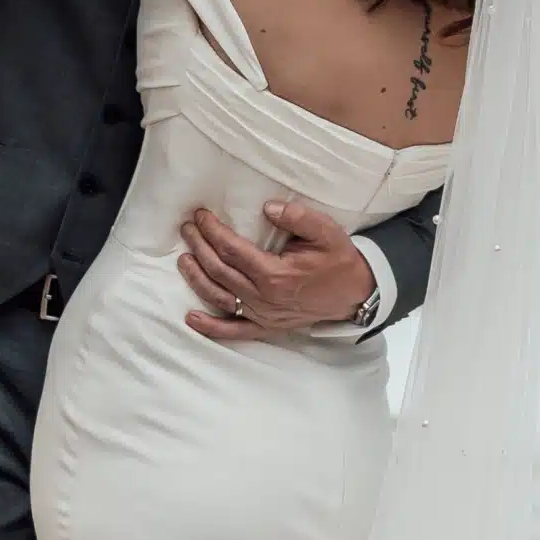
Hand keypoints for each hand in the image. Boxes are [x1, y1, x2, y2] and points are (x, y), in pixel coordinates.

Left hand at [178, 199, 375, 342]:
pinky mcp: (266, 327)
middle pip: (220, 270)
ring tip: (184, 259)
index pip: (232, 249)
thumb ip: (298, 217)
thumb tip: (268, 208)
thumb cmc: (339, 260)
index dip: (213, 231)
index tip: (201, 216)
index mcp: (275, 273)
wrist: (356, 294)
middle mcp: (264, 297)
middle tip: (188, 229)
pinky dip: (210, 327)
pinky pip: (233, 330)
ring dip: (197, 278)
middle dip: (200, 247)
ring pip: (220, 297)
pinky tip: (191, 318)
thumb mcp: (327, 232)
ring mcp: (263, 315)